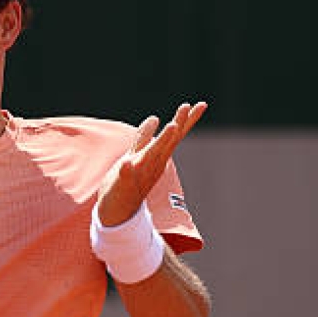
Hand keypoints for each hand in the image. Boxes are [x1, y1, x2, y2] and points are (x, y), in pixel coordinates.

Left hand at [96, 101, 206, 226]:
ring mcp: (138, 174)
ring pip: (150, 156)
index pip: (174, 135)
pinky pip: (124, 176)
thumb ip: (143, 137)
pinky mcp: (122, 184)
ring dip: (160, 142)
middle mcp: (151, 164)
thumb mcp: (136, 155)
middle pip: (167, 142)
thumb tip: (154, 118)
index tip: (200, 104)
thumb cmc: (129, 182)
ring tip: (170, 126)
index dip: (186, 120)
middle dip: (178, 124)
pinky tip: (126, 163)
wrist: (117, 211)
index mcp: (155, 156)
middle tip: (187, 106)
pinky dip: (126, 170)